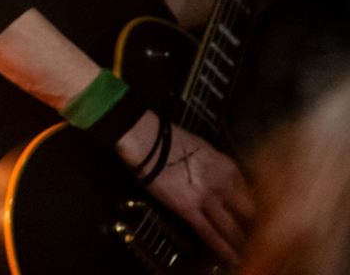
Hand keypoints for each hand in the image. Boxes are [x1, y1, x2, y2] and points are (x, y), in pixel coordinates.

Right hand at [118, 113, 252, 265]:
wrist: (147, 139)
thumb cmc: (168, 139)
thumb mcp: (203, 148)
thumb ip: (216, 167)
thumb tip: (218, 178)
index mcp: (227, 167)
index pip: (249, 192)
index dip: (249, 206)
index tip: (249, 214)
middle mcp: (223, 184)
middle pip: (248, 213)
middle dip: (250, 225)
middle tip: (250, 234)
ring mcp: (208, 199)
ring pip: (232, 228)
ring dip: (238, 241)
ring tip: (243, 251)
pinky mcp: (189, 210)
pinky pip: (210, 234)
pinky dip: (223, 249)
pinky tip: (230, 258)